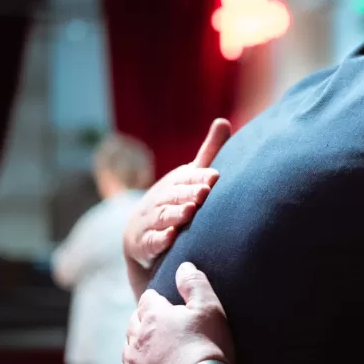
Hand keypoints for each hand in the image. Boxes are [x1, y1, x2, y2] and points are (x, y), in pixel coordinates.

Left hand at [122, 262, 234, 363]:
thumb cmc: (206, 349)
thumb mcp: (208, 309)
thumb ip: (195, 284)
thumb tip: (184, 266)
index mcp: (152, 315)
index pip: (148, 299)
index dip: (159, 300)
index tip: (168, 304)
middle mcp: (135, 338)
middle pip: (134, 322)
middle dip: (145, 321)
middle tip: (162, 326)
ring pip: (129, 348)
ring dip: (139, 345)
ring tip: (156, 349)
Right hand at [124, 119, 231, 281]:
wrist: (140, 232)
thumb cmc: (174, 199)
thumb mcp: (189, 176)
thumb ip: (208, 152)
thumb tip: (223, 121)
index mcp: (176, 182)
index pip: (188, 178)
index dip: (200, 177)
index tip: (215, 176)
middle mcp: (161, 198)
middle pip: (175, 195)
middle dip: (189, 193)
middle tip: (204, 192)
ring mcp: (151, 220)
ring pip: (164, 216)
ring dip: (176, 214)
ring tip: (190, 211)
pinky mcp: (146, 243)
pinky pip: (152, 241)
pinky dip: (160, 240)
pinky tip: (170, 238)